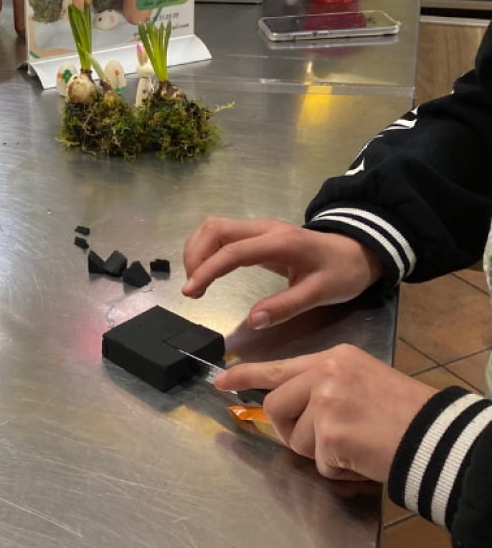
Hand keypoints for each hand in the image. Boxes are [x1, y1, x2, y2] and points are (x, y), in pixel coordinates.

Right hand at [181, 217, 381, 328]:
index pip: (233, 251)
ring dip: (197, 250)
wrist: (357, 251)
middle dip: (195, 256)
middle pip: (215, 229)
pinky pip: (221, 234)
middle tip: (192, 289)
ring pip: (214, 227)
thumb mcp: (321, 294)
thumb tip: (253, 321)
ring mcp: (258, 228)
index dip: (207, 270)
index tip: (190, 292)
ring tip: (196, 283)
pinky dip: (206, 249)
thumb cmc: (341, 273)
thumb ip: (286, 306)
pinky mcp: (255, 234)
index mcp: (280, 242)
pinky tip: (206, 271)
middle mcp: (264, 229)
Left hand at [215, 344, 436, 482]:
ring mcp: (326, 402)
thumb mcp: (359, 382)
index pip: (277, 367)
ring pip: (295, 438)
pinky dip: (337, 468)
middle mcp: (325, 373)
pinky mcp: (331, 434)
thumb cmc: (403, 413)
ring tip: (354, 444)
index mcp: (333, 358)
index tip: (220, 381)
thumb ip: (320, 387)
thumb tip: (285, 405)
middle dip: (290, 429)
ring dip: (320, 452)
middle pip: (276, 406)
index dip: (244, 376)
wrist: (437, 436)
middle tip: (323, 439)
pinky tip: (362, 456)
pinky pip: (318, 461)